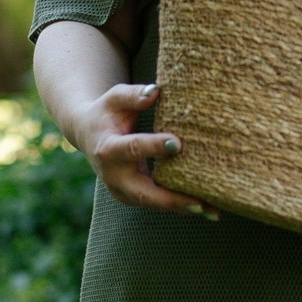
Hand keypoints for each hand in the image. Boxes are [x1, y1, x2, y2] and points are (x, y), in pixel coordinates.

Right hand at [69, 82, 219, 218]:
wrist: (89, 135)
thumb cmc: (107, 112)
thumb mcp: (116, 98)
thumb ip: (135, 95)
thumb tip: (157, 91)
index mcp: (108, 149)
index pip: (133, 149)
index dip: (153, 147)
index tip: (177, 143)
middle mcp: (114, 176)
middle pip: (144, 193)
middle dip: (172, 199)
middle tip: (200, 202)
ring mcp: (122, 191)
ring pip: (154, 203)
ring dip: (182, 207)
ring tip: (212, 210)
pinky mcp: (133, 197)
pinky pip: (157, 202)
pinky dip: (180, 205)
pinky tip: (206, 206)